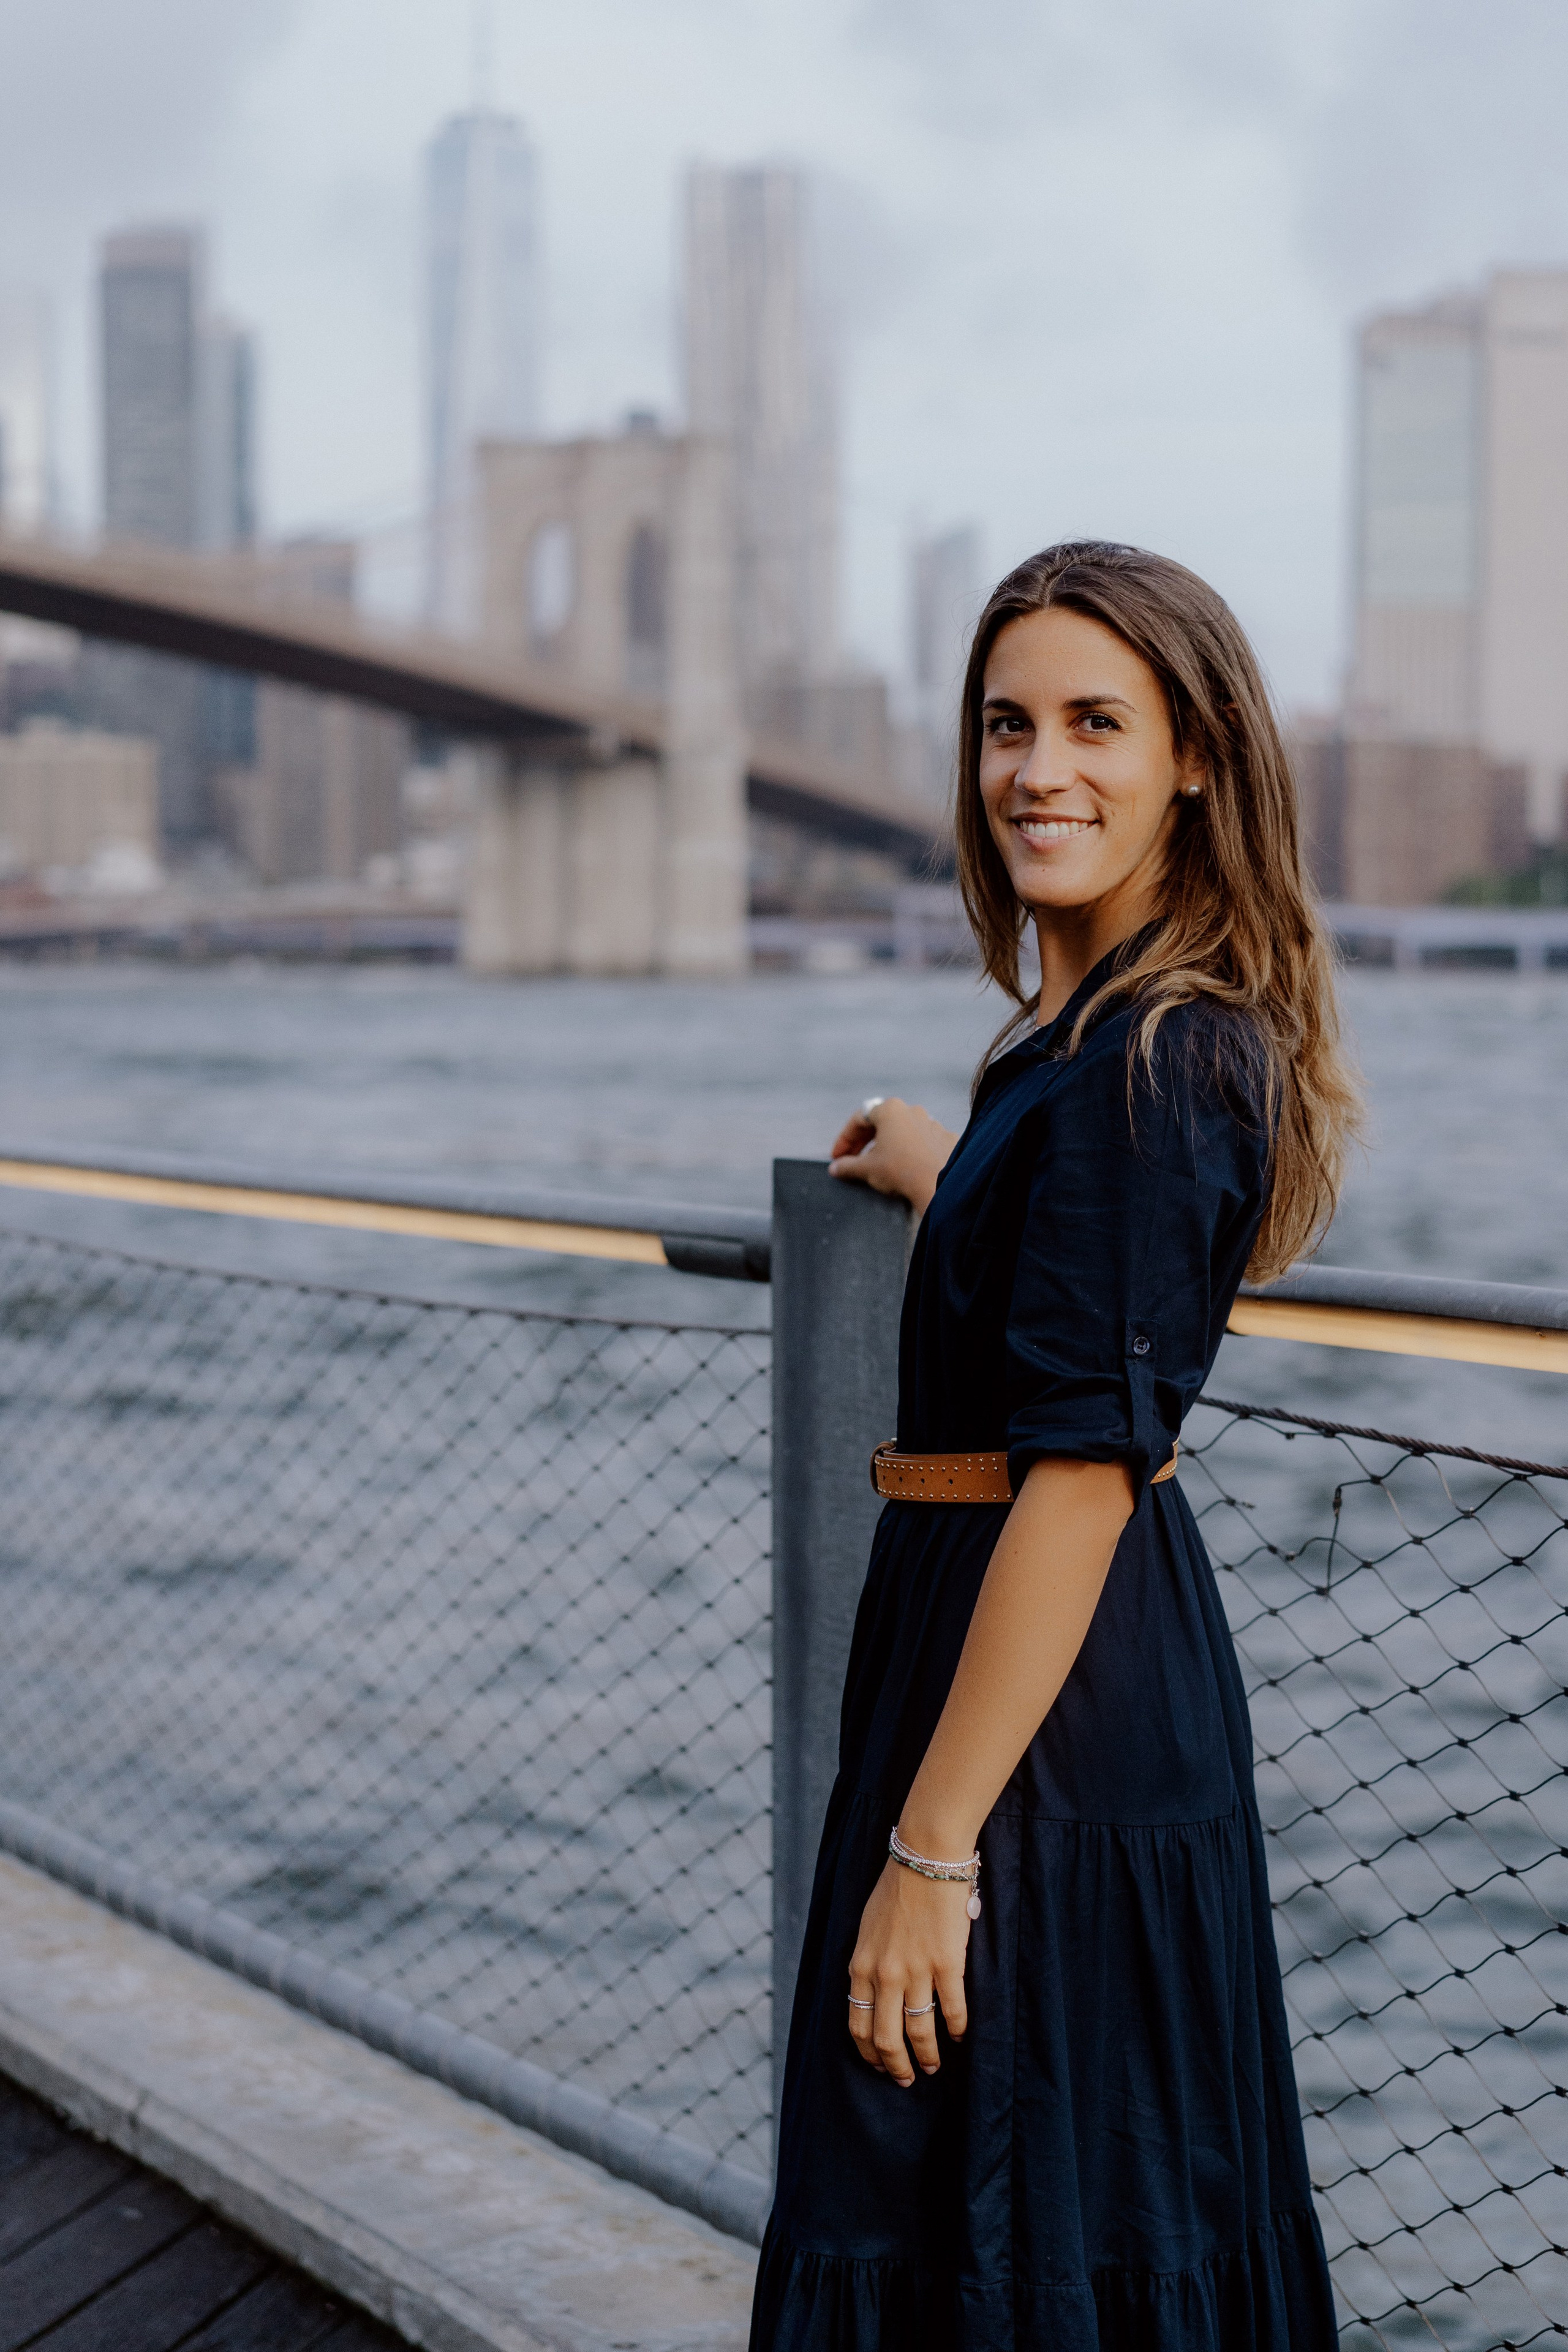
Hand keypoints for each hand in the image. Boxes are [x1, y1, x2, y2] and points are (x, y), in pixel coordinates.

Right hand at [828, 1097, 957, 1220]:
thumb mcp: (867, 1169)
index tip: (837, 1157)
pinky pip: (924, 1143)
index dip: (844, 1140)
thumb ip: (847, 1166)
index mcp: (890, 1109)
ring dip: (889, 1146)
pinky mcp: (948, 1139)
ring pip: (904, 1132)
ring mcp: (933, 1124)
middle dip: (864, 1142)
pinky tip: (907, 1168)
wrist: (939, 1187)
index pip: (859, 1120)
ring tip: (880, 1165)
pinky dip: (912, 1153)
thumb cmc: (900, 1171)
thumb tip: (835, 1168)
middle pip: (882, 1123)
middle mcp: (912, 1110)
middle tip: (853, 1160)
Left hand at [847, 1855, 971, 2087]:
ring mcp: (916, 1971)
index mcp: (860, 1966)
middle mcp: (884, 1975)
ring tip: (934, 2065)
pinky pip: (952, 2010)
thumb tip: (872, 1994)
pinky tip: (960, 2035)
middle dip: (896, 2067)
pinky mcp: (946, 1965)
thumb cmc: (896, 1889)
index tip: (879, 2066)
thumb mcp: (867, 1929)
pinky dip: (957, 2029)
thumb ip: (868, 1963)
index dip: (869, 2053)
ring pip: (919, 2031)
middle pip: (886, 2038)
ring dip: (928, 2055)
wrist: (925, 1858)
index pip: (857, 2025)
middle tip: (907, 2080)